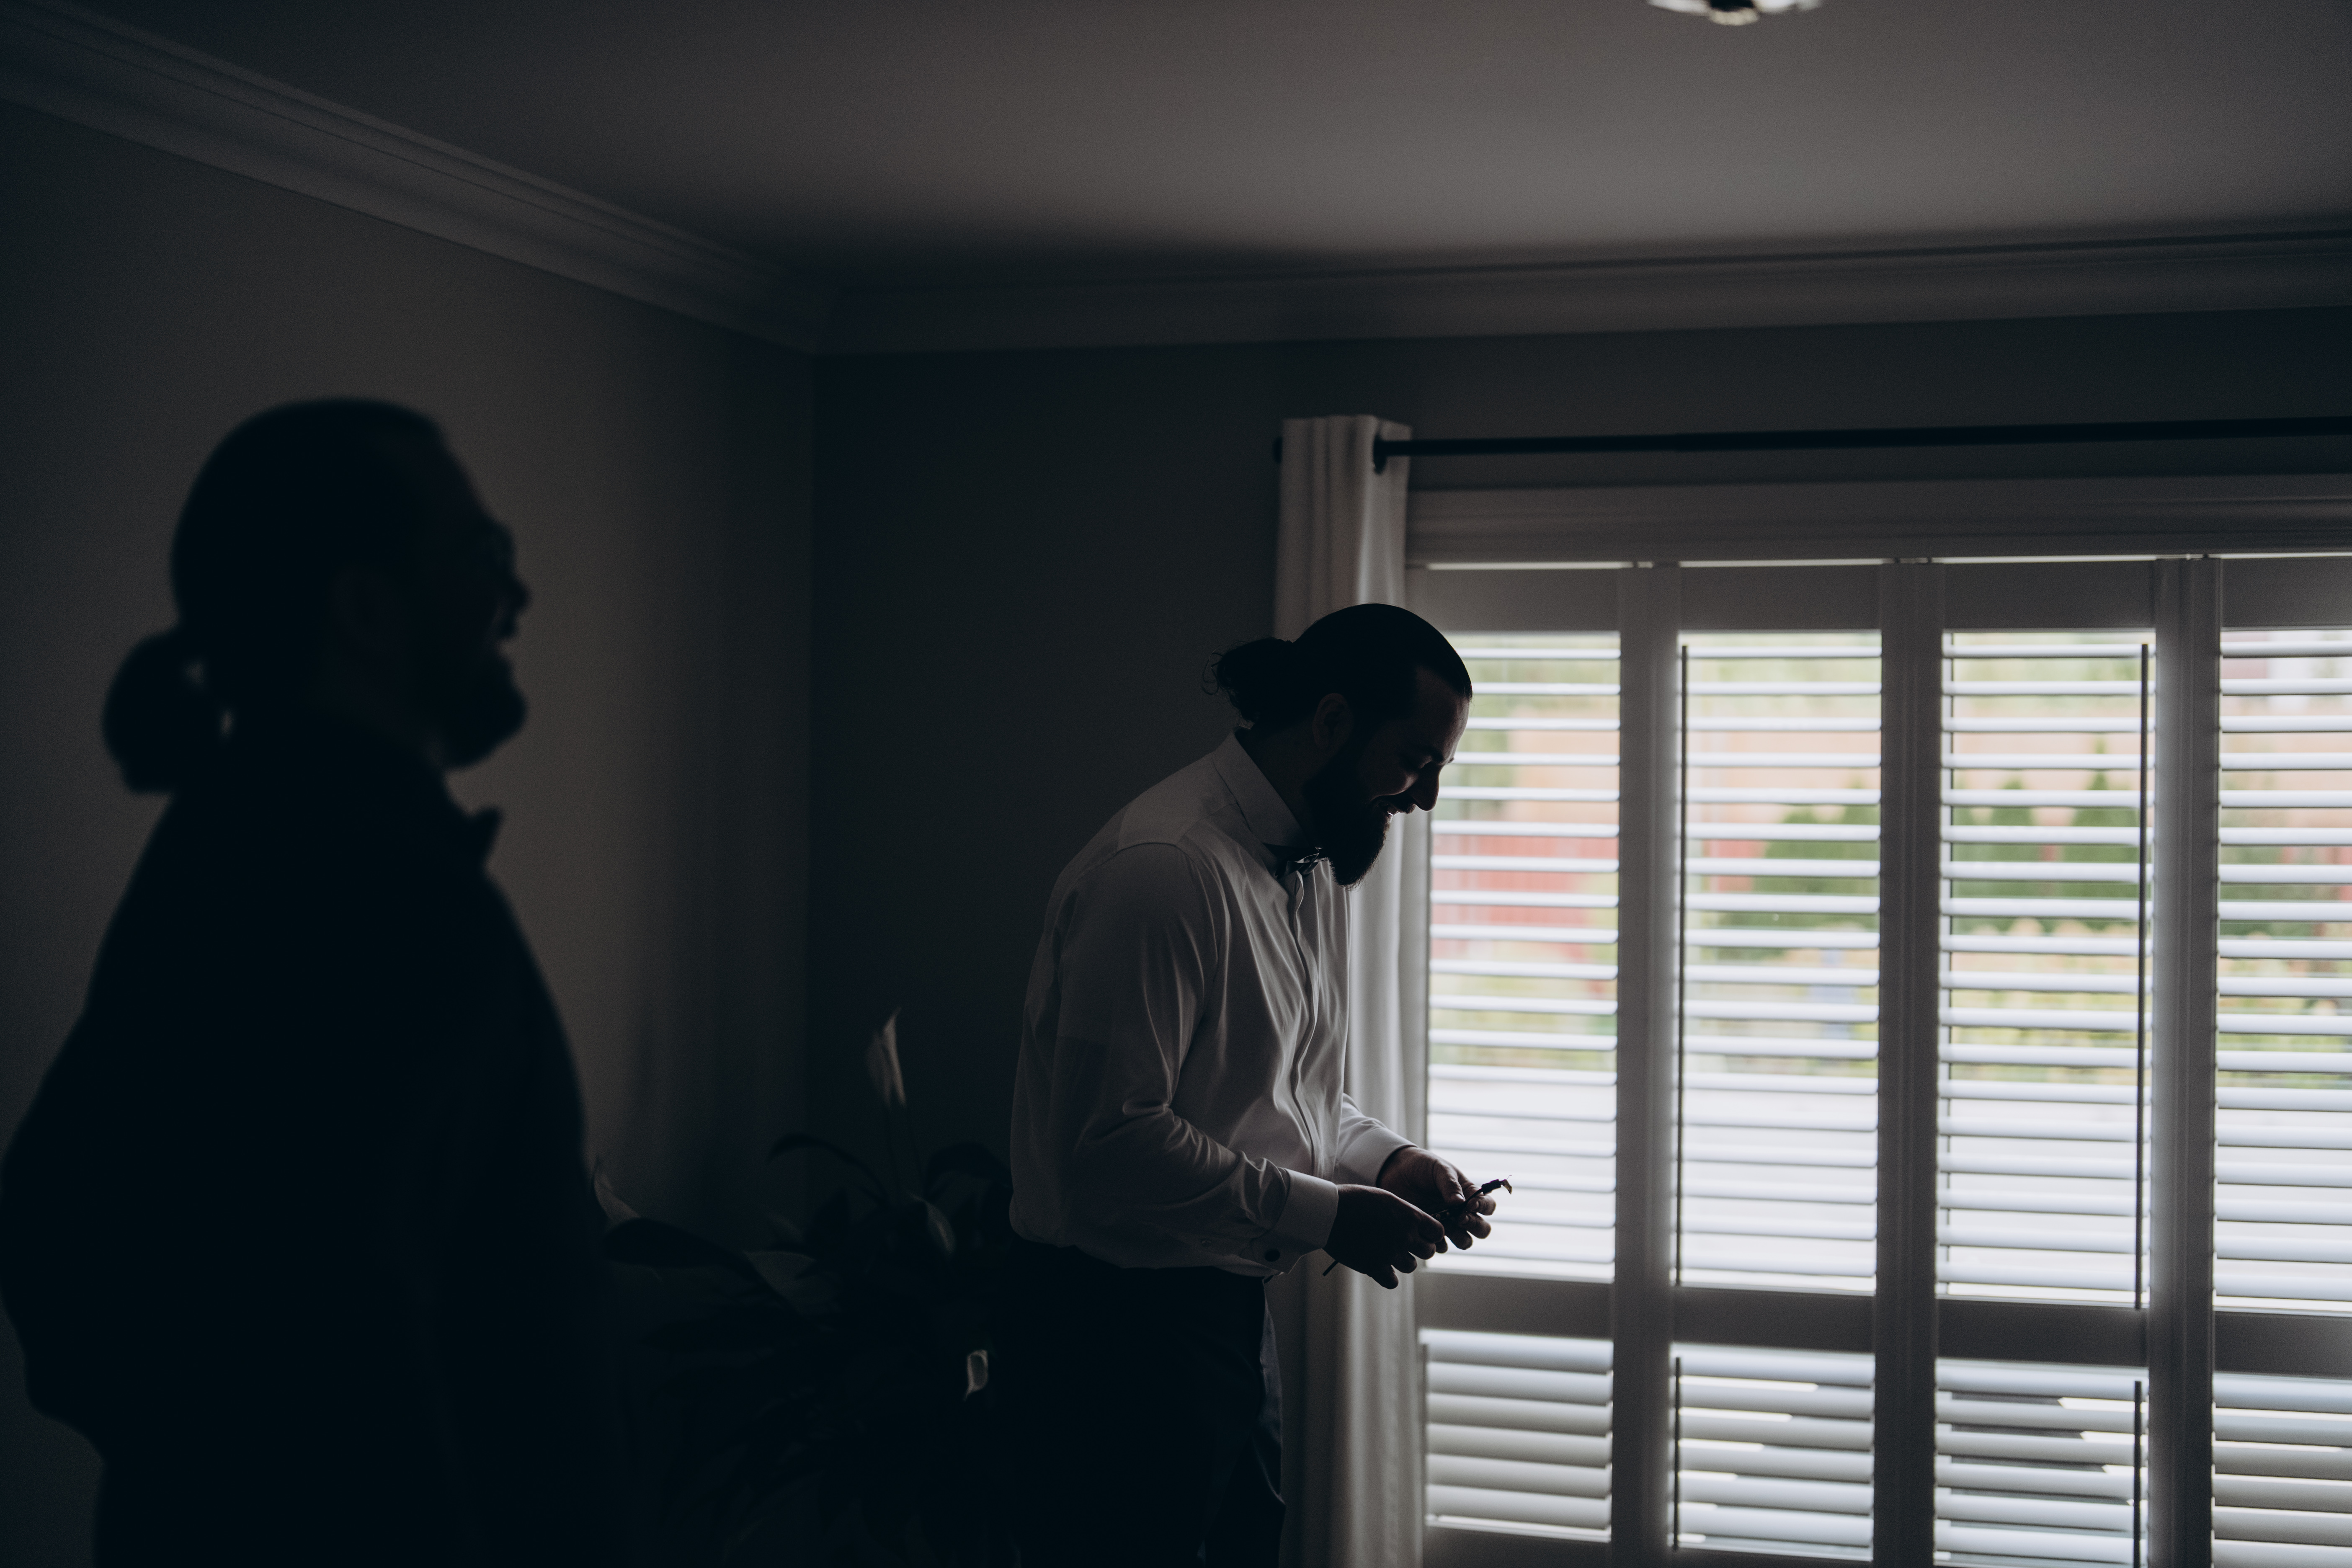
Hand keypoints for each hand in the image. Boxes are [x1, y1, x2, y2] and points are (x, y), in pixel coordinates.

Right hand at [1325, 1185, 1443, 1288]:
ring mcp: (1390, 1254)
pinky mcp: (1374, 1268)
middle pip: (1428, 1251)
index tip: (1422, 1233)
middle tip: (1404, 1243)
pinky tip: (1378, 1265)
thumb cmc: (1355, 1200)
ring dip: (1402, 1261)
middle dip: (1418, 1248)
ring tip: (1388, 1252)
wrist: (1328, 1212)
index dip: (1431, 1234)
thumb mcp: (1386, 1199)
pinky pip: (1392, 1281)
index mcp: (1409, 1216)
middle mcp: (1404, 1236)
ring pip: (1411, 1266)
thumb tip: (1419, 1226)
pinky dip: (1387, 1276)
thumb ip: (1406, 1213)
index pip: (1438, 1232)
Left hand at [1377, 1146, 1495, 1252]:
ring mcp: (1448, 1224)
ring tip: (1445, 1226)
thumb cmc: (1422, 1166)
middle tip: (1460, 1218)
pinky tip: (1427, 1230)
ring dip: (1460, 1238)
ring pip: (1465, 1242)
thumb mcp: (1439, 1169)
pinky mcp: (1431, 1232)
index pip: (1488, 1206)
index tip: (1470, 1204)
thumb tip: (1461, 1203)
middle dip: (1475, 1226)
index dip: (1484, 1207)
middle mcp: (1461, 1212)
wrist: (1396, 1172)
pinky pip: (1441, 1246)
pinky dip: (1437, 1243)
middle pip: (1482, 1229)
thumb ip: (1450, 1184)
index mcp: (1468, 1194)